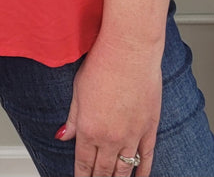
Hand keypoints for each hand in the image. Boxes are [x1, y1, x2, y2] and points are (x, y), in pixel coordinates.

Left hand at [57, 35, 161, 175]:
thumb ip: (73, 118)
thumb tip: (63, 136)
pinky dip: (143, 171)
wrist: (129, 50)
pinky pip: (147, 157)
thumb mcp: (78, 91)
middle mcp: (110, 137)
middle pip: (104, 170)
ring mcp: (132, 135)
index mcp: (89, 129)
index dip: (82, 176)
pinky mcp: (150, 127)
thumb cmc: (102, 63)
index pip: (84, 164)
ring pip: (124, 169)